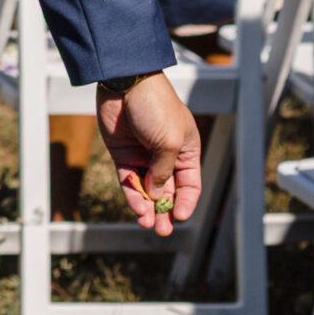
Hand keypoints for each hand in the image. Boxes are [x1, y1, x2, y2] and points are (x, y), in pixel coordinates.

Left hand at [98, 72, 202, 236]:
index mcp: (187, 151)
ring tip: (148, 225)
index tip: (179, 217)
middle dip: (165, 212)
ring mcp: (143, 156)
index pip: (190, 185)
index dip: (185, 202)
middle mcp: (166, 156)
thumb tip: (155, 197)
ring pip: (147, 190)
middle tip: (162, 231)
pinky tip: (137, 209)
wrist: (126, 83)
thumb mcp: (169, 142)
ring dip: (148, 208)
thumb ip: (163, 172)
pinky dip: (133, 195)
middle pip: (168, 191)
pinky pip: (129, 180)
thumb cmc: (156, 108)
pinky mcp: (123, 154)